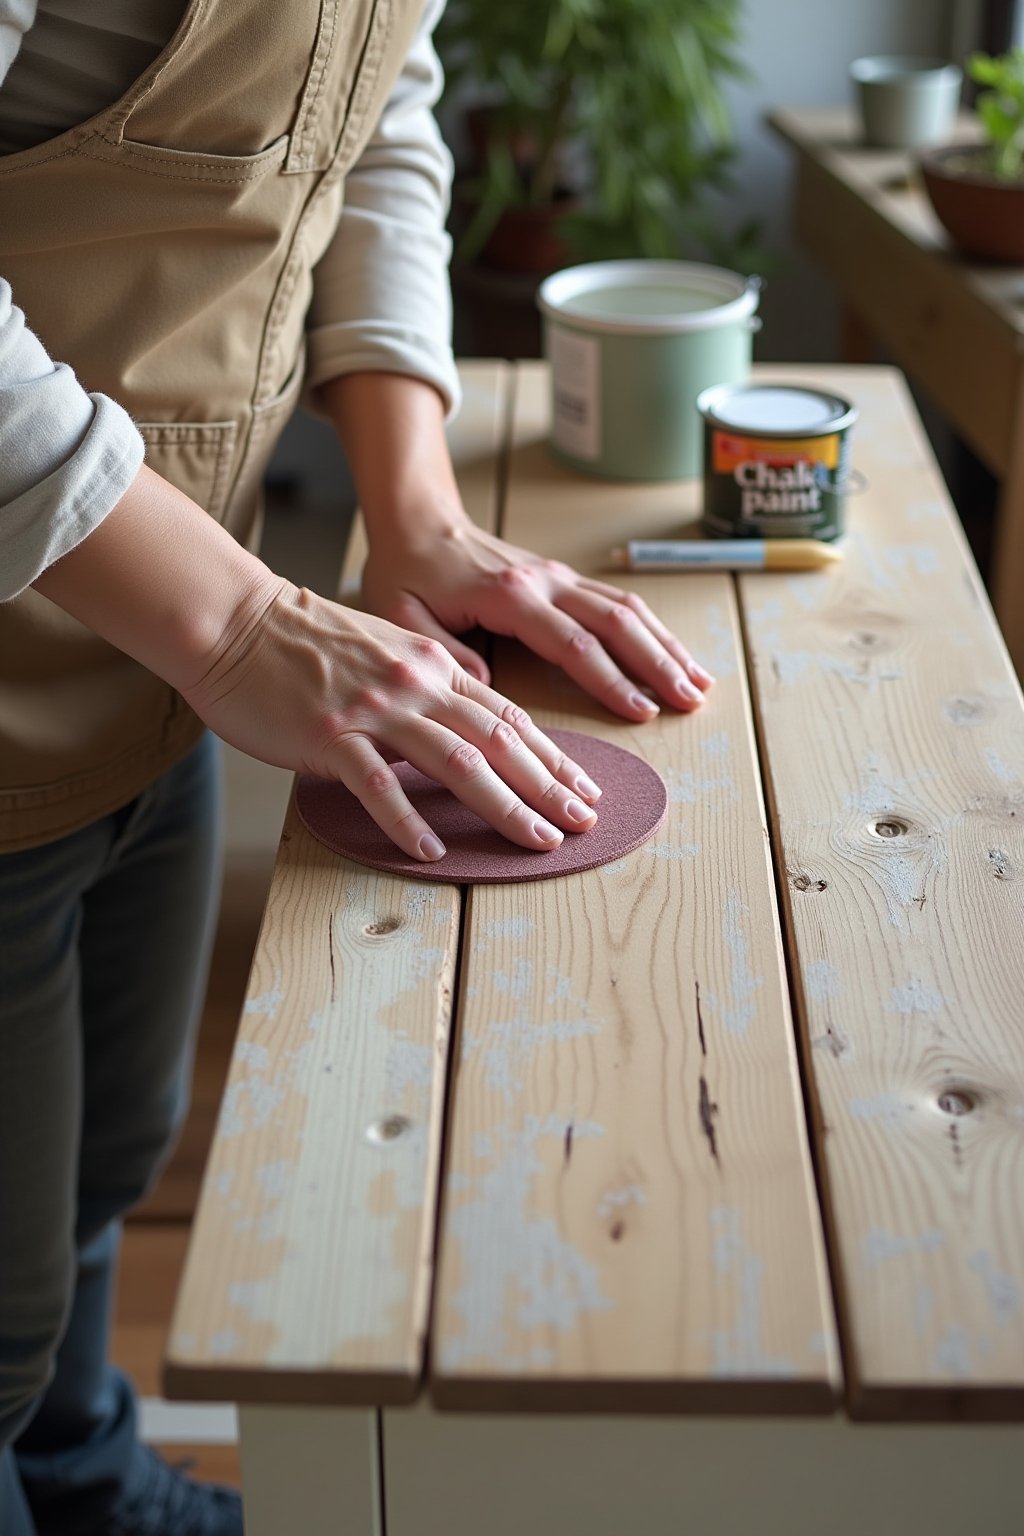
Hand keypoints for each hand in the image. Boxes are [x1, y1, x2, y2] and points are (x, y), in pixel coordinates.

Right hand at [184, 581, 601, 860]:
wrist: (235, 622)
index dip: (553, 757)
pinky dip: (407, 820)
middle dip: (549, 786)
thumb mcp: (386, 649)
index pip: (508, 718)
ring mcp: (373, 710)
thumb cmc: (303, 640)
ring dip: (504, 804)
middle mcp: (414, 686)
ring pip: (456, 761)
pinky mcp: (329, 735)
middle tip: (584, 822)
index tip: (584, 789)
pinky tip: (432, 851)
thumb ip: (431, 681)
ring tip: (536, 840)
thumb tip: (472, 714)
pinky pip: (376, 784)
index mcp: (432, 667)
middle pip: (498, 741)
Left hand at [361, 521, 715, 722]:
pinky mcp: (563, 579)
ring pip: (627, 609)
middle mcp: (545, 581)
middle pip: (616, 622)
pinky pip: (617, 603)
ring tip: (699, 685)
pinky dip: (652, 630)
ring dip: (666, 645)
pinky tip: (674, 657)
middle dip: (657, 663)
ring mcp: (559, 577)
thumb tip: (484, 682)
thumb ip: (438, 649)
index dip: (609, 679)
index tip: (640, 711)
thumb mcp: (399, 613)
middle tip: (689, 701)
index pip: (572, 643)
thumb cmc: (404, 570)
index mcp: (509, 595)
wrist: (417, 519)